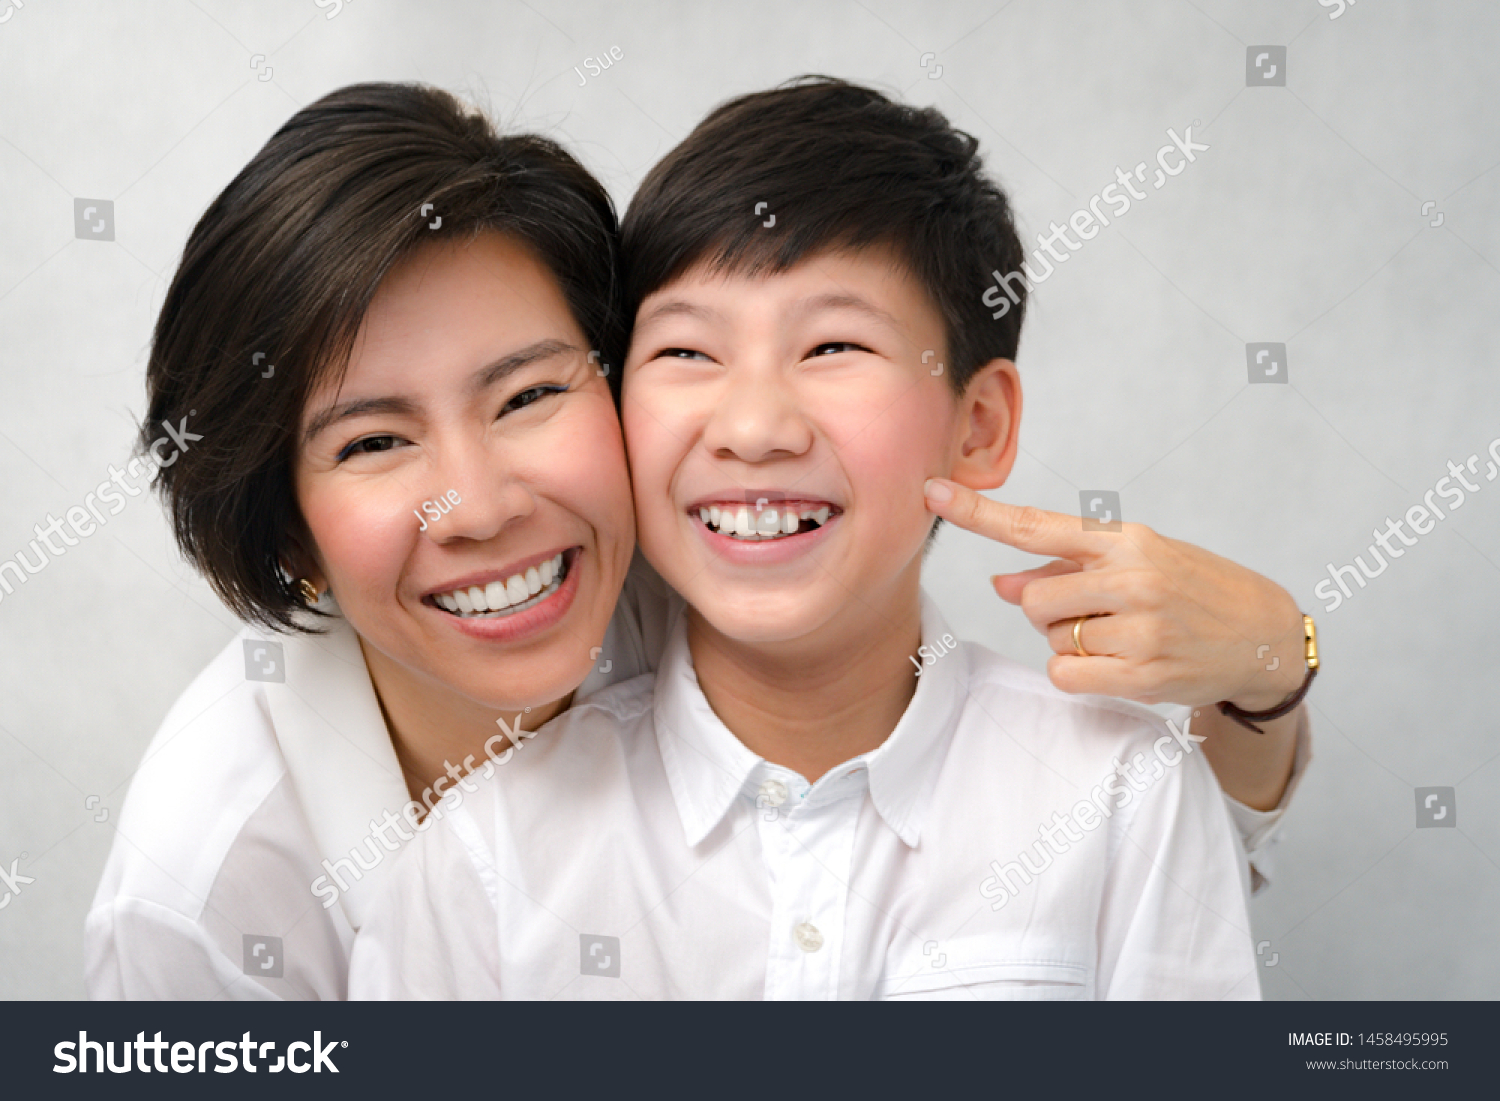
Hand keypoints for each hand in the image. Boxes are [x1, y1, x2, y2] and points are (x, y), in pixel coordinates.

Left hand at [923, 478, 1305, 711]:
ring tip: (1122, 634)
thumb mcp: (1135, 561)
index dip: (978, 512)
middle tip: (1097, 612)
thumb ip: (1064, 569)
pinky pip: (1065, 675)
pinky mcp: (1143, 675)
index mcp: (1125, 541)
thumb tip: (1000, 582)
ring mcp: (1140, 629)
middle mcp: (1132, 579)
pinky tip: (1117, 662)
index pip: (1036, 525)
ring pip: (1050, 638)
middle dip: (1049, 610)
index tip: (932, 491)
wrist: (1263, 633)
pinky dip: (1077, 672)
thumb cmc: (1189, 589)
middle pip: (1033, 599)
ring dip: (1070, 642)